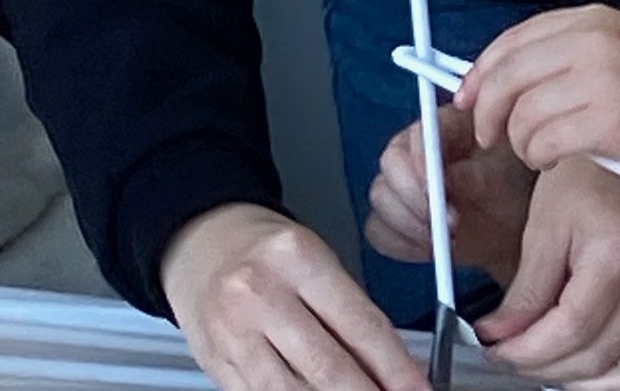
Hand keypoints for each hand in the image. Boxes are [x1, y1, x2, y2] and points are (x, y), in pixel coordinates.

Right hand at [160, 203, 428, 390]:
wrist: (200, 243)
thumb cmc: (266, 252)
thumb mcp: (316, 261)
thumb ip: (349, 314)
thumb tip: (390, 368)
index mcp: (298, 258)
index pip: (361, 325)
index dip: (397, 368)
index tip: (419, 389)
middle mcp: (262, 295)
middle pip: (330, 367)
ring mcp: (235, 334)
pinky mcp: (218, 364)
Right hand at [366, 105, 535, 281]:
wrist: (515, 228)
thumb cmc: (515, 191)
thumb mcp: (507, 177)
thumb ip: (480, 174)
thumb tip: (450, 178)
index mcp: (446, 127)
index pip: (419, 135)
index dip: (420, 161)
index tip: (433, 190)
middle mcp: (417, 151)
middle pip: (390, 165)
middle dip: (413, 198)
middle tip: (443, 222)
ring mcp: (402, 184)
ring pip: (381, 198)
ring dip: (408, 223)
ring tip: (444, 239)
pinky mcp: (396, 217)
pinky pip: (378, 230)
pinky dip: (400, 244)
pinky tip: (428, 249)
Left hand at [458, 4, 619, 185]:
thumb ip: (572, 55)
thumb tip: (508, 75)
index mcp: (595, 19)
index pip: (515, 38)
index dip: (482, 70)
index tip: (466, 94)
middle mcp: (595, 41)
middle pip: (508, 74)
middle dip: (485, 109)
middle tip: (486, 135)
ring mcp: (602, 80)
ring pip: (522, 113)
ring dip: (519, 141)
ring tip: (537, 153)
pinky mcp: (609, 123)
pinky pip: (544, 142)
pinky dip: (538, 157)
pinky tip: (554, 163)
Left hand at [474, 157, 619, 389]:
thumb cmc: (589, 173)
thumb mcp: (545, 223)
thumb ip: (525, 289)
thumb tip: (500, 335)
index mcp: (619, 253)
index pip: (569, 329)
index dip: (525, 350)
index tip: (495, 348)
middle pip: (596, 356)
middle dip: (542, 367)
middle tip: (508, 355)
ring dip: (581, 380)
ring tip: (545, 365)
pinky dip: (618, 375)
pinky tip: (588, 368)